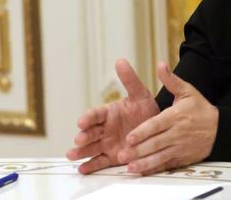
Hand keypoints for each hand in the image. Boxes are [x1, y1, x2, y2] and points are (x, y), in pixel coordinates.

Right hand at [66, 59, 159, 173]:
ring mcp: (106, 143)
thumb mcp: (140, 94)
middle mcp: (104, 129)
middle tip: (79, 140)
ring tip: (72, 155)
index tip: (82, 121)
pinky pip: (99, 162)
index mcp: (109, 113)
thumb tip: (120, 61)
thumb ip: (130, 80)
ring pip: (90, 148)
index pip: (95, 115)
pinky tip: (82, 169)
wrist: (157, 129)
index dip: (88, 118)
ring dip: (80, 152)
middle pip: (90, 132)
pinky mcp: (111, 157)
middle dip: (83, 136)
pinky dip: (90, 165)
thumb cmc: (146, 110)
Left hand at [116, 60, 218, 174]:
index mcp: (176, 116)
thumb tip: (160, 64)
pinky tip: (142, 170)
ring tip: (130, 166)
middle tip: (122, 154)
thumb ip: (170, 79)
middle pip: (156, 143)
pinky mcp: (181, 158)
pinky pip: (165, 164)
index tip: (130, 137)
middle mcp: (177, 133)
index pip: (157, 125)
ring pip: (159, 156)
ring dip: (144, 162)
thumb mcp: (187, 91)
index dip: (143, 132)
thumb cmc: (200, 109)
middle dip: (138, 150)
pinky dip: (153, 168)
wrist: (219, 129)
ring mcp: (180, 147)